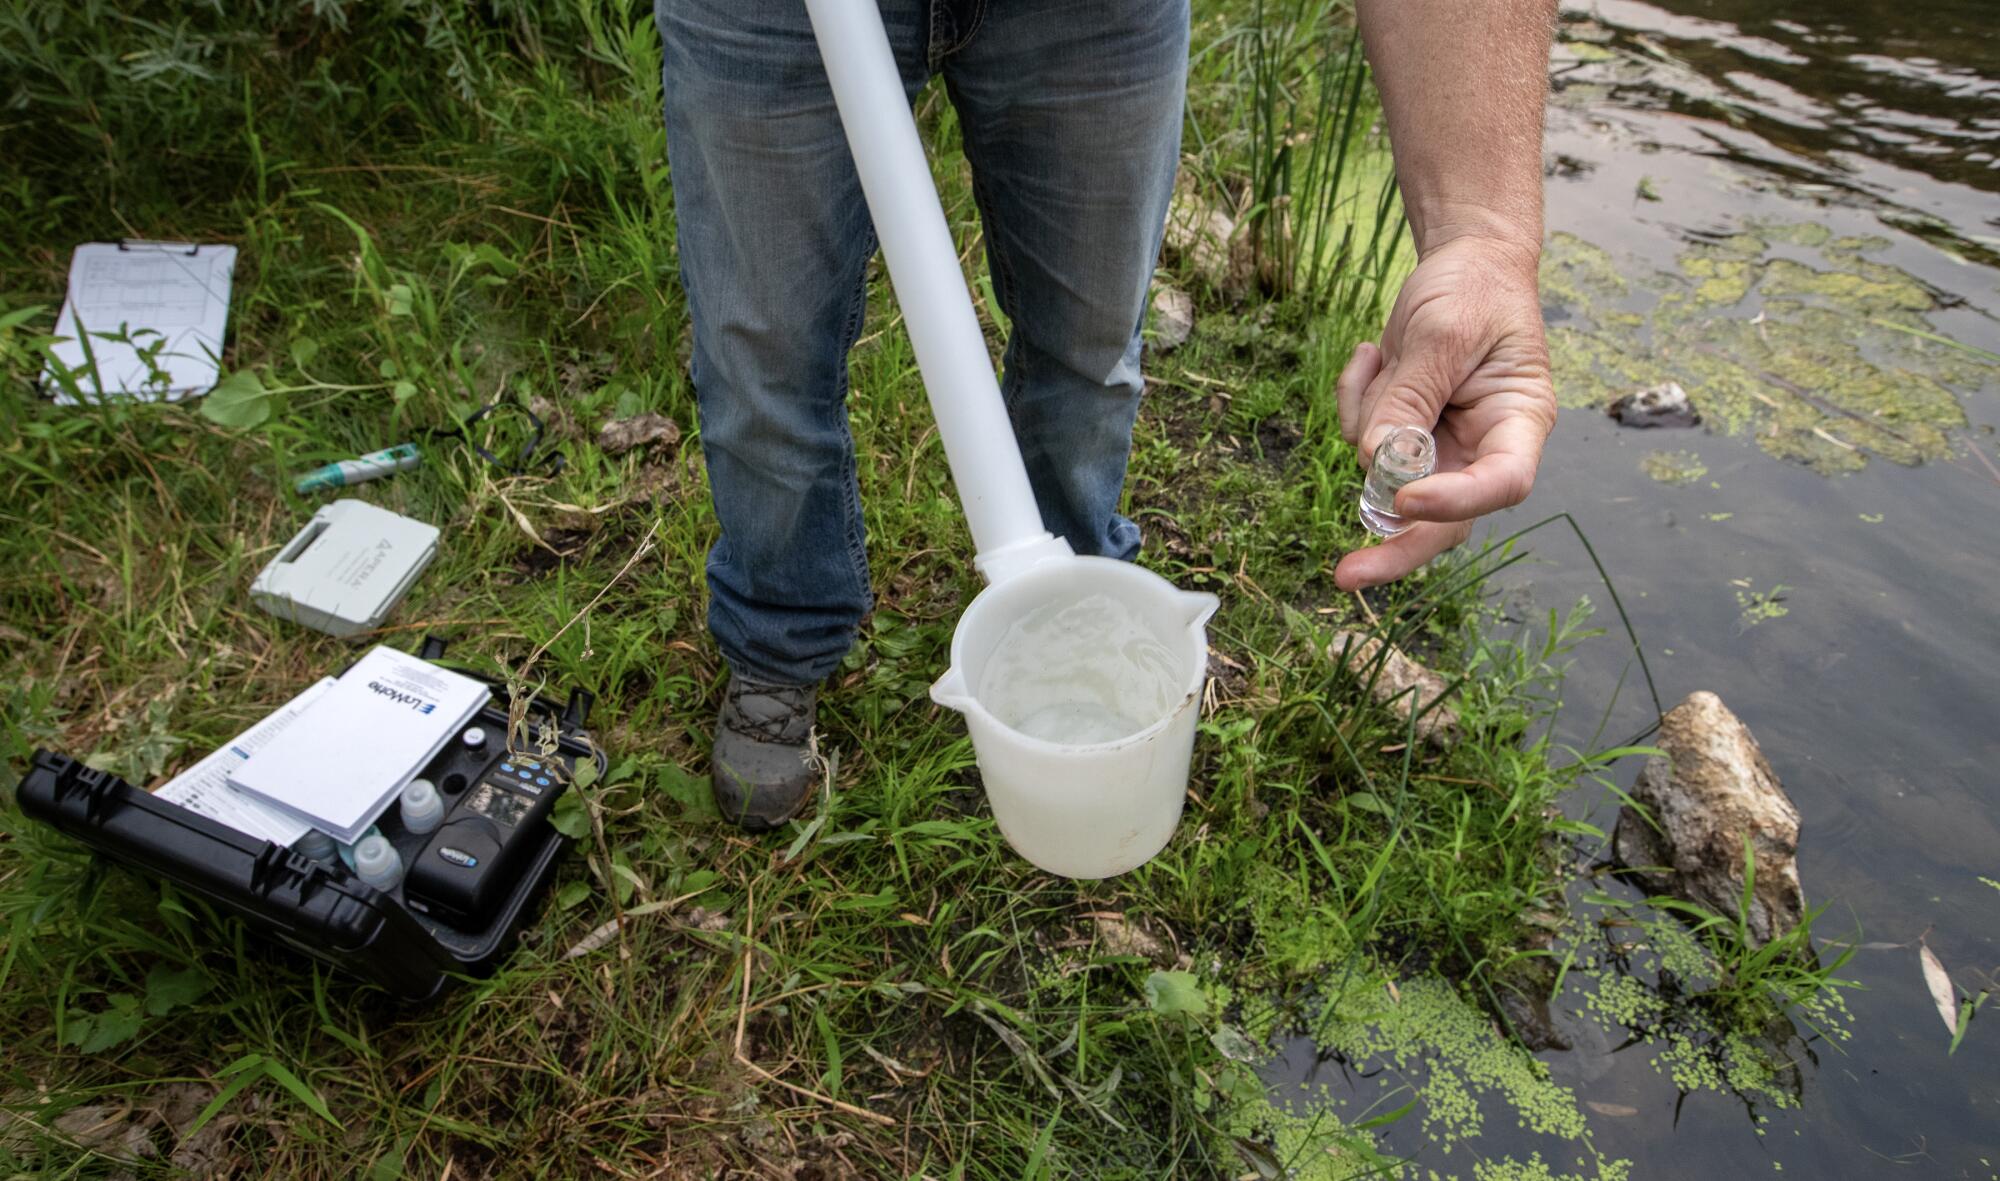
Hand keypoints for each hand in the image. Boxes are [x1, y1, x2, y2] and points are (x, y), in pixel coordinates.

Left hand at [1334, 234, 1556, 589]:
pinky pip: (1361, 440)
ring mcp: (1440, 446)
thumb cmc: (1473, 290)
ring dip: (1366, 416)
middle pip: (1442, 518)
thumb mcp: (1443, 331)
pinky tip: (1372, 354)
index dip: (1454, 501)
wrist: (1465, 262)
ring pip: (1385, 475)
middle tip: (1345, 575)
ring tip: (1382, 354)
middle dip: (1393, 546)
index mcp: (1518, 422)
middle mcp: (1482, 448)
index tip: (1406, 499)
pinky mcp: (1404, 434)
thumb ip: (1411, 396)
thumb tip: (1375, 459)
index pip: (1500, 483)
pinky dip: (1355, 399)